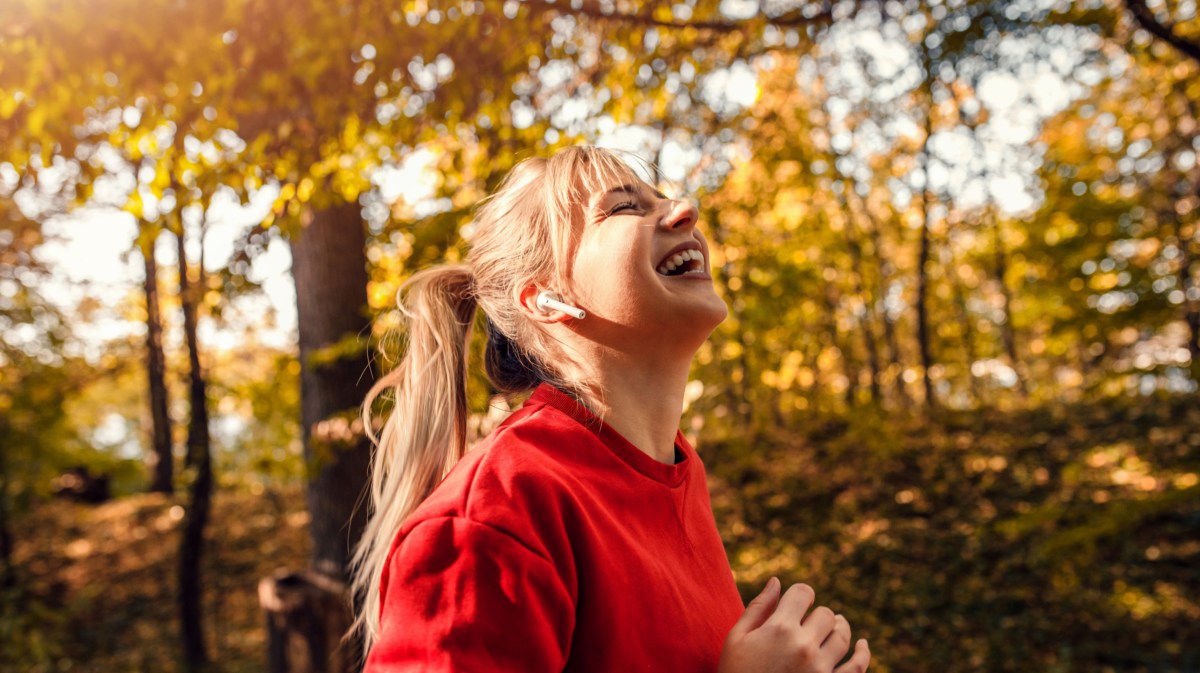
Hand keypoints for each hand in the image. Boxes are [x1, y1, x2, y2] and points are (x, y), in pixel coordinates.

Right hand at [718, 578, 870, 672]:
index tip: (798, 602)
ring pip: (842, 636)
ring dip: (838, 628)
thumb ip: (757, 608)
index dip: (801, 594)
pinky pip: (857, 666)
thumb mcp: (737, 640)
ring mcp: (820, 668)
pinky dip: (863, 653)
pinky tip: (862, 645)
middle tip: (808, 622)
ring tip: (834, 626)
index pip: (803, 593)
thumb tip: (776, 581)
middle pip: (825, 614)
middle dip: (816, 614)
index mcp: (779, 629)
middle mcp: (804, 645)